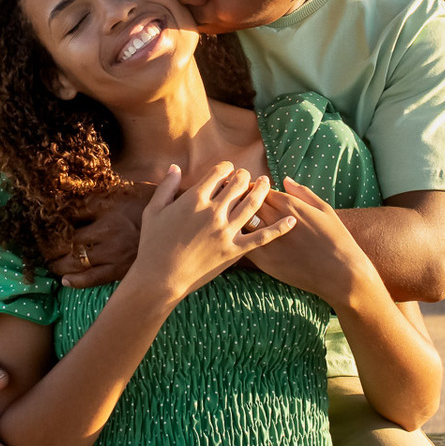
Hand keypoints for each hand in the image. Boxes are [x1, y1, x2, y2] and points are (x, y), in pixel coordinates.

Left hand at [46, 182, 156, 287]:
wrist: (180, 222)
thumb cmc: (150, 202)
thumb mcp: (124, 188)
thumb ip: (101, 189)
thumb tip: (73, 186)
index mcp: (107, 205)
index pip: (70, 212)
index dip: (54, 218)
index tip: (44, 221)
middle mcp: (107, 229)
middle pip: (68, 240)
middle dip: (51, 245)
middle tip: (42, 246)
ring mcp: (113, 251)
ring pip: (75, 261)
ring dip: (58, 264)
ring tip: (51, 263)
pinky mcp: (120, 269)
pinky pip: (92, 278)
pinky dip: (75, 281)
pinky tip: (65, 280)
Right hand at [128, 162, 295, 303]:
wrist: (160, 278)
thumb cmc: (153, 244)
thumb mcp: (154, 210)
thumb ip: (166, 186)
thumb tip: (175, 167)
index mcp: (194, 198)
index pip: (219, 172)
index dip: (226, 167)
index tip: (228, 170)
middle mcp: (214, 211)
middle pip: (238, 184)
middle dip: (245, 176)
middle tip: (248, 176)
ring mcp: (226, 231)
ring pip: (253, 204)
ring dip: (263, 190)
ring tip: (267, 184)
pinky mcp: (234, 250)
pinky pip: (262, 237)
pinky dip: (279, 228)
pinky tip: (292, 221)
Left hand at [245, 177, 371, 303]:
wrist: (341, 274)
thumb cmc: (336, 239)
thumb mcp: (324, 209)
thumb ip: (301, 192)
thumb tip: (284, 179)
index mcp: (290, 205)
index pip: (259, 189)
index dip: (251, 189)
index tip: (248, 191)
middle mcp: (276, 219)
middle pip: (247, 203)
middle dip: (240, 201)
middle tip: (235, 204)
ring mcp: (268, 240)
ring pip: (241, 222)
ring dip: (237, 219)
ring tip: (234, 220)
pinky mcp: (265, 261)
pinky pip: (243, 245)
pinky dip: (239, 240)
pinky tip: (239, 240)